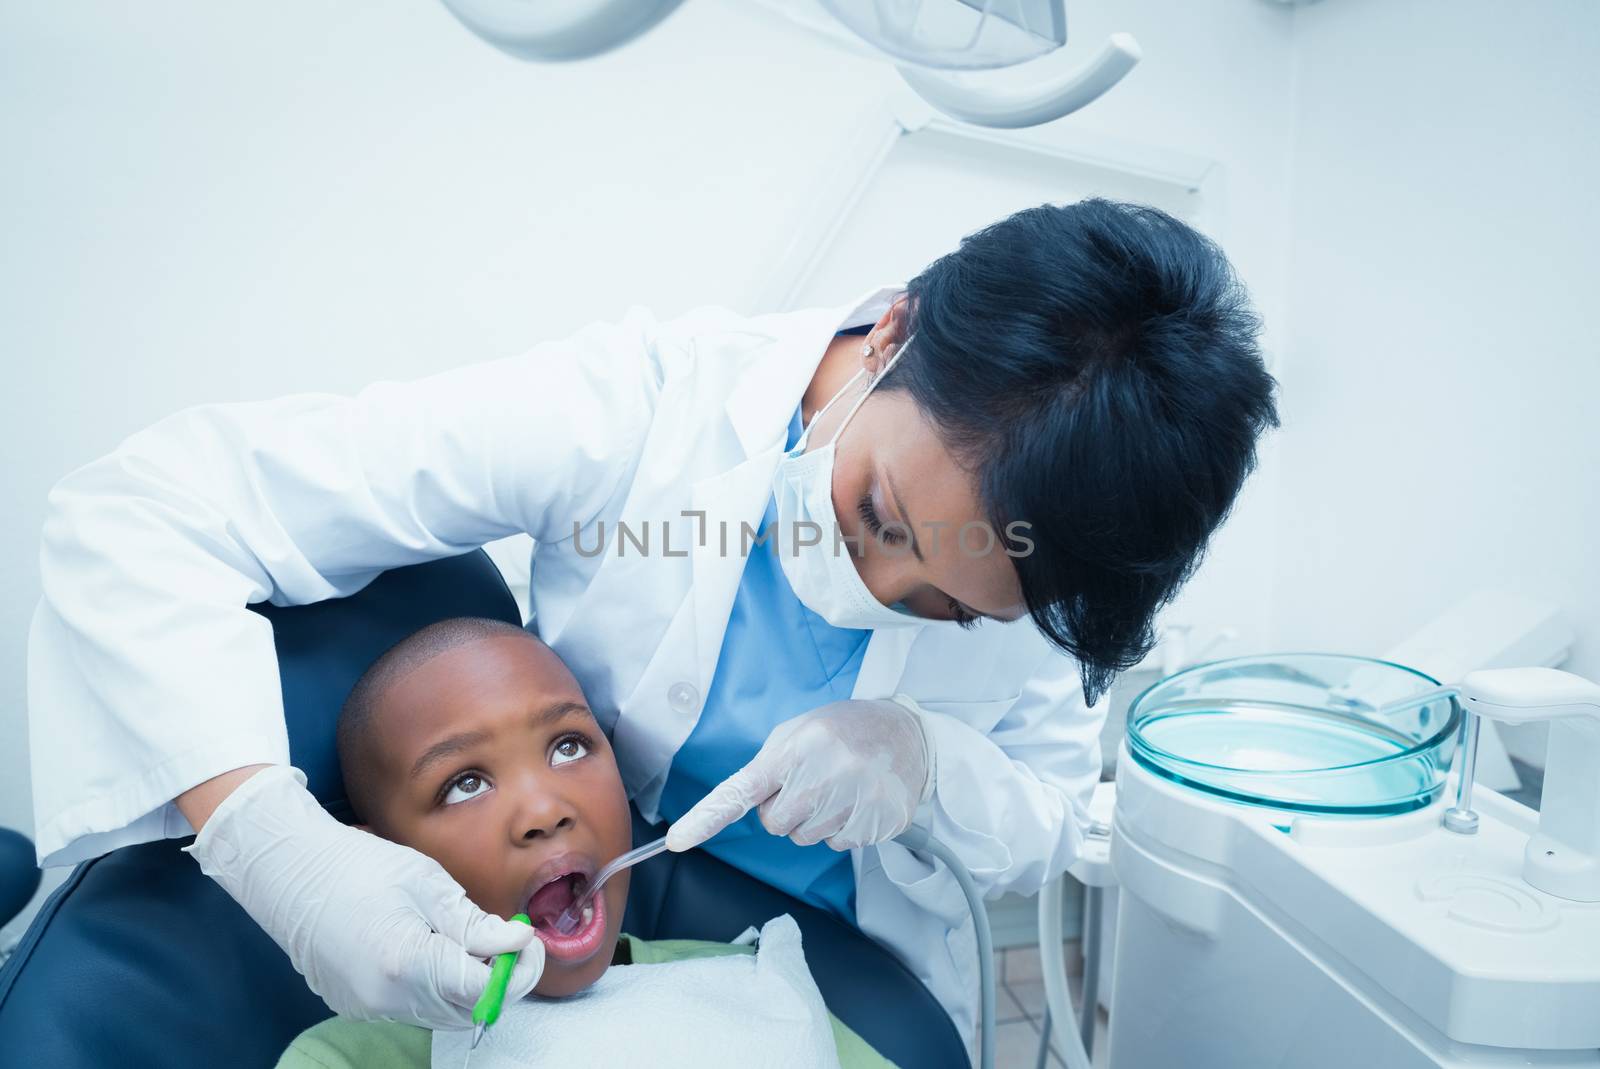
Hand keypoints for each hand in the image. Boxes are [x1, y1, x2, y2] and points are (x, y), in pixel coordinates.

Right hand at [184, 765, 541, 1027]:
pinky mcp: (355, 1005)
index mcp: (408, 962)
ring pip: (439, 1012)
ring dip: (466, 986)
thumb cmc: (359, 865)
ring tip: (467, 940)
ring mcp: (367, 1006)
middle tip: (507, 942)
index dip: (516, 970)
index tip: (529, 943)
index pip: (483, 989)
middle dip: (497, 981)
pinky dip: (433, 987)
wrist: (290, 870)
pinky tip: (430, 949)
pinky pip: (410, 1007)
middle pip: (465, 1010)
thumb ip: (474, 923)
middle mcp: (386, 997)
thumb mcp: (428, 883)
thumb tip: (517, 945)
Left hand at [666, 697, 932, 852]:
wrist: (909, 734)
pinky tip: (859, 799)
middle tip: (811, 782)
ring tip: (840, 787)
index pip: (742, 789)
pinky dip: (844, 827)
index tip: (678, 841)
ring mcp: (852, 801)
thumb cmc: (844, 731)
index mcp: (795, 747)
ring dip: (816, 819)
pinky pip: (837, 844)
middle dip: (785, 809)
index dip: (707, 817)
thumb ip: (770, 764)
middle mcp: (822, 775)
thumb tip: (743, 803)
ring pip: (805, 838)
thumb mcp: (801, 731)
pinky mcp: (876, 823)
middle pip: (774, 824)